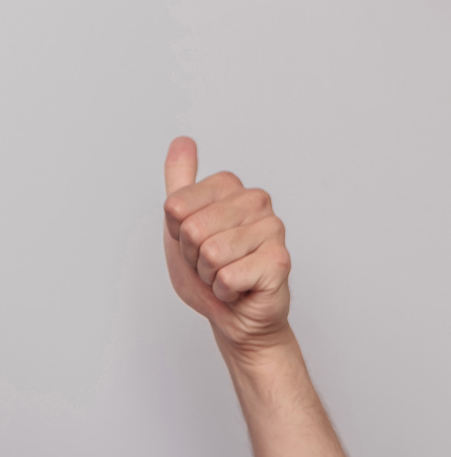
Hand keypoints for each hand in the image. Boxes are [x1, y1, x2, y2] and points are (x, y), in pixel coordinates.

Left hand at [161, 137, 290, 362]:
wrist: (233, 315)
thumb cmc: (208, 272)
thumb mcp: (180, 224)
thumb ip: (180, 182)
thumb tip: (182, 141)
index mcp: (231, 188)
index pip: (176, 206)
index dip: (177, 235)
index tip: (195, 244)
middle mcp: (256, 201)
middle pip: (192, 229)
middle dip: (192, 256)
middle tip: (211, 263)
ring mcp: (273, 228)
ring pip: (210, 253)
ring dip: (209, 275)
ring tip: (225, 274)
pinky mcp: (279, 260)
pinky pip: (227, 276)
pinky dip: (224, 291)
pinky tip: (239, 288)